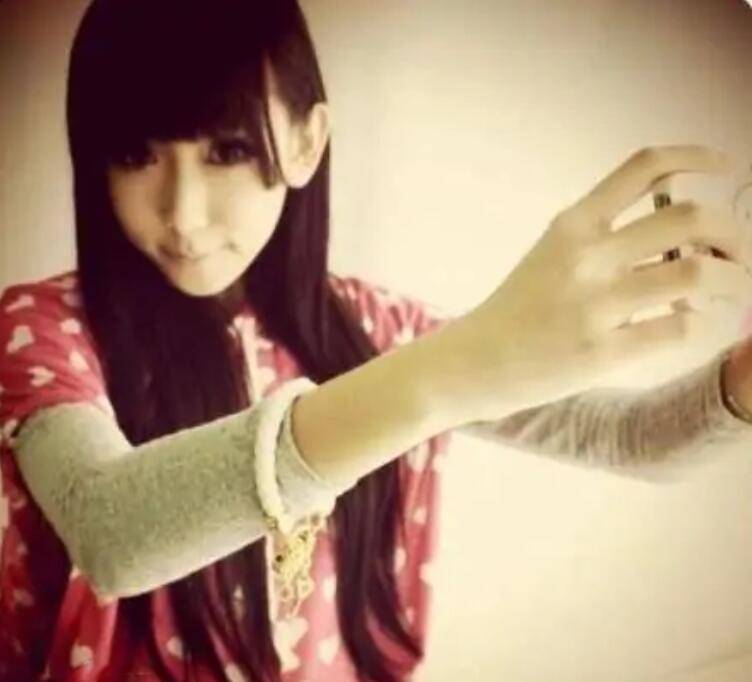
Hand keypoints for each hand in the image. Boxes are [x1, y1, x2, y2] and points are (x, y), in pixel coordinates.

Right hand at [455, 145, 751, 421]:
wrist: (472, 363)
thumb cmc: (516, 309)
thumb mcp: (550, 254)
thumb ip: (605, 236)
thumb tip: (684, 236)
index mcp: (572, 225)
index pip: (646, 166)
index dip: (699, 157)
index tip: (729, 168)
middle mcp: (585, 256)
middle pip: (692, 218)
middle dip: (734, 233)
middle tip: (739, 253)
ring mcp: (593, 305)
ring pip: (697, 272)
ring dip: (733, 279)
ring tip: (732, 289)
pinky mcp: (602, 353)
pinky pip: (680, 328)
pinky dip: (701, 323)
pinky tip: (690, 322)